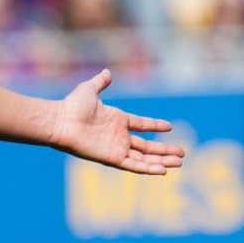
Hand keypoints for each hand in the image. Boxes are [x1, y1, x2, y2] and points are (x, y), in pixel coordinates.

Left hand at [51, 69, 184, 173]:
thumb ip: (100, 82)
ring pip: (144, 158)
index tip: (169, 127)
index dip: (155, 125)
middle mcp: (118, 136)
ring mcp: (116, 148)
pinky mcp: (111, 158)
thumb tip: (107, 72)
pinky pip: (133, 165)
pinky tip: (163, 170)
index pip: (141, 124)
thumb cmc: (72, 106)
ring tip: (180, 162)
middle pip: (147, 146)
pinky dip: (148, 168)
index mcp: (117, 120)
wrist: (60, 121)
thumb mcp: (89, 90)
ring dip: (162, 160)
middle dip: (165, 150)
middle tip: (183, 153)